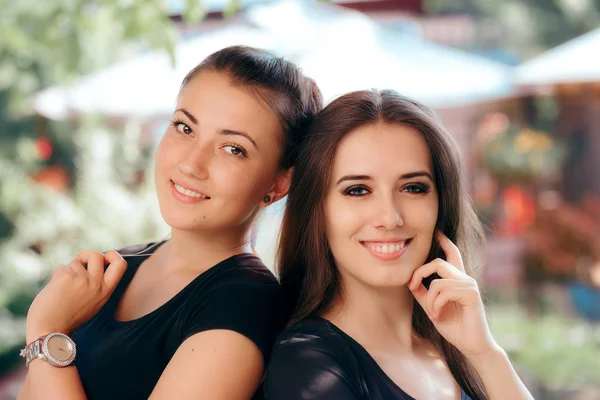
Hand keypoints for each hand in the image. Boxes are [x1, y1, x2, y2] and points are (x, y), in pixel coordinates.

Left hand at [26, 250, 126, 341]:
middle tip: (80, 262)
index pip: (121, 264)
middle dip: (87, 255)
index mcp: (106, 291)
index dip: (114, 255)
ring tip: (63, 289)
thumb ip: (97, 285)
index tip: (105, 257)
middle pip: (97, 255)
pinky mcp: (66, 276)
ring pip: (76, 262)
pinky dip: (57, 275)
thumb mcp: (93, 302)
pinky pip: (62, 267)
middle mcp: (96, 284)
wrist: (49, 330)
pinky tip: (55, 290)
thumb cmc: (70, 317)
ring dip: (68, 271)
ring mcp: (82, 279)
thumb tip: (93, 264)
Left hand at [408, 231, 496, 357]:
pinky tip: (438, 316)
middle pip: (438, 262)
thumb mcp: (432, 308)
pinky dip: (435, 305)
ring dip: (428, 299)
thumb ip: (423, 293)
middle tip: (411, 286)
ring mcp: (469, 284)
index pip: (452, 253)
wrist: (472, 346)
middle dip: (420, 271)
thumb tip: (409, 281)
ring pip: (437, 281)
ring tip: (432, 313)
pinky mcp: (471, 294)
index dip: (444, 240)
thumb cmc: (454, 327)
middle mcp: (464, 278)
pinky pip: (443, 291)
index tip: (435, 230)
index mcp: (457, 279)